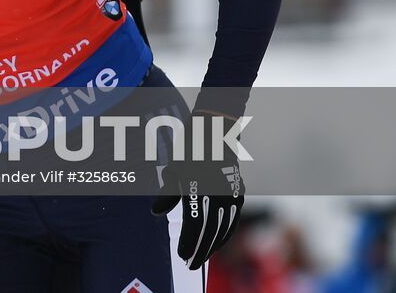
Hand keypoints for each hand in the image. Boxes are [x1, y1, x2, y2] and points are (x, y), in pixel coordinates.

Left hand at [150, 113, 245, 269]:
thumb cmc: (190, 148)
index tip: (182, 255)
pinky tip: (218, 241)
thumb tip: (156, 212)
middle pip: (210, 231)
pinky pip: (232, 219)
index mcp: (200, 189)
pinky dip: (225, 233)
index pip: (195, 225)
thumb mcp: (174, 169)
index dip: (189, 243)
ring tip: (203, 256)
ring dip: (213, 245)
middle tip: (191, 264)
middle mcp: (218, 195)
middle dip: (200, 250)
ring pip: (224, 228)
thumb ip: (167, 194)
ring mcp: (231, 194)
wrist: (216, 130)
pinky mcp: (238, 193)